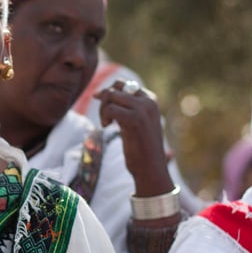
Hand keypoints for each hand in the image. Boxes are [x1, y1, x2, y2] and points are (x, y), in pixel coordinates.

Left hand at [94, 82, 173, 198]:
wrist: (151, 168)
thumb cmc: (141, 148)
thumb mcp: (135, 123)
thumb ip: (125, 108)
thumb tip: (101, 92)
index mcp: (151, 101)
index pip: (125, 85)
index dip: (110, 91)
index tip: (100, 101)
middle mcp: (148, 102)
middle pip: (116, 88)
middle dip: (104, 101)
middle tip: (104, 119)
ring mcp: (142, 110)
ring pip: (111, 96)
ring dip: (102, 110)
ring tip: (106, 124)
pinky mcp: (134, 120)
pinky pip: (110, 109)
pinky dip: (104, 117)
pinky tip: (107, 127)